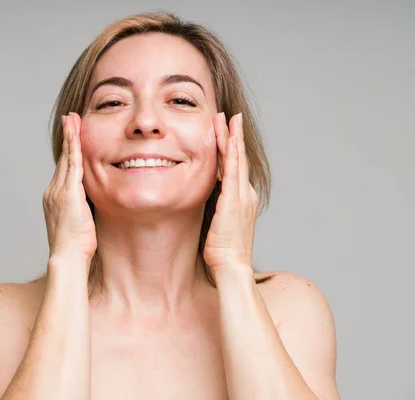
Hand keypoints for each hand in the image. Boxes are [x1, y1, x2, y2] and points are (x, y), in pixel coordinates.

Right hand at [42, 112, 96, 264]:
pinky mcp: (68, 192)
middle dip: (67, 137)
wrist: (67, 257)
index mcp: (55, 198)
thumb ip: (83, 210)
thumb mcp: (79, 224)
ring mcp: (59, 191)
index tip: (71, 137)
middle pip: (62, 159)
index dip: (68, 152)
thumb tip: (91, 206)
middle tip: (69, 118)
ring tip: (72, 118)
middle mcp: (53, 191)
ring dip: (70, 136)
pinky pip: (72, 164)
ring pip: (66, 158)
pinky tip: (76, 134)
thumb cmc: (75, 248)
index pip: (63, 170)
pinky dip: (74, 147)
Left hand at [203, 112, 257, 273]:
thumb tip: (205, 199)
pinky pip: (232, 171)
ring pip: (237, 160)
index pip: (236, 167)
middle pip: (239, 158)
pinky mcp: (233, 200)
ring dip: (232, 137)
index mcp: (242, 199)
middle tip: (231, 116)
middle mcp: (245, 194)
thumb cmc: (223, 251)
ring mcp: (241, 196)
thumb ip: (215, 207)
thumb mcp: (219, 223)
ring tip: (229, 118)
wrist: (232, 266)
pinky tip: (228, 139)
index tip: (226, 131)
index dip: (231, 148)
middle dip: (233, 135)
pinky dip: (231, 154)